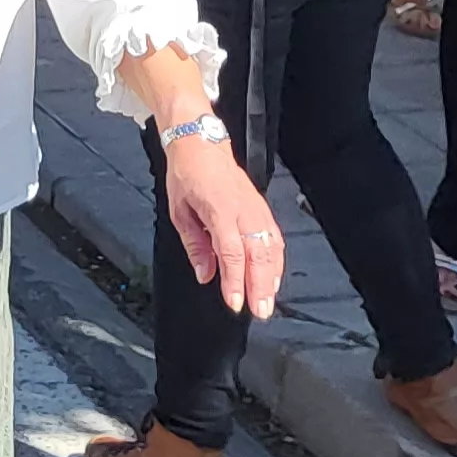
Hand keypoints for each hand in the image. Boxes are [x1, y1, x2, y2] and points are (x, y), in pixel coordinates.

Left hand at [161, 137, 283, 316]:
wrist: (201, 145)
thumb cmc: (187, 174)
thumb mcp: (179, 211)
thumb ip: (194, 245)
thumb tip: (205, 274)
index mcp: (219, 210)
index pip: (231, 253)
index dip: (234, 281)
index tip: (234, 303)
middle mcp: (243, 210)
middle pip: (257, 255)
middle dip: (260, 287)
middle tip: (260, 311)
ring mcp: (256, 209)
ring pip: (271, 248)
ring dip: (272, 277)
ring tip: (268, 301)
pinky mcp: (263, 208)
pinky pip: (275, 238)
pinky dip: (277, 259)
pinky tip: (274, 276)